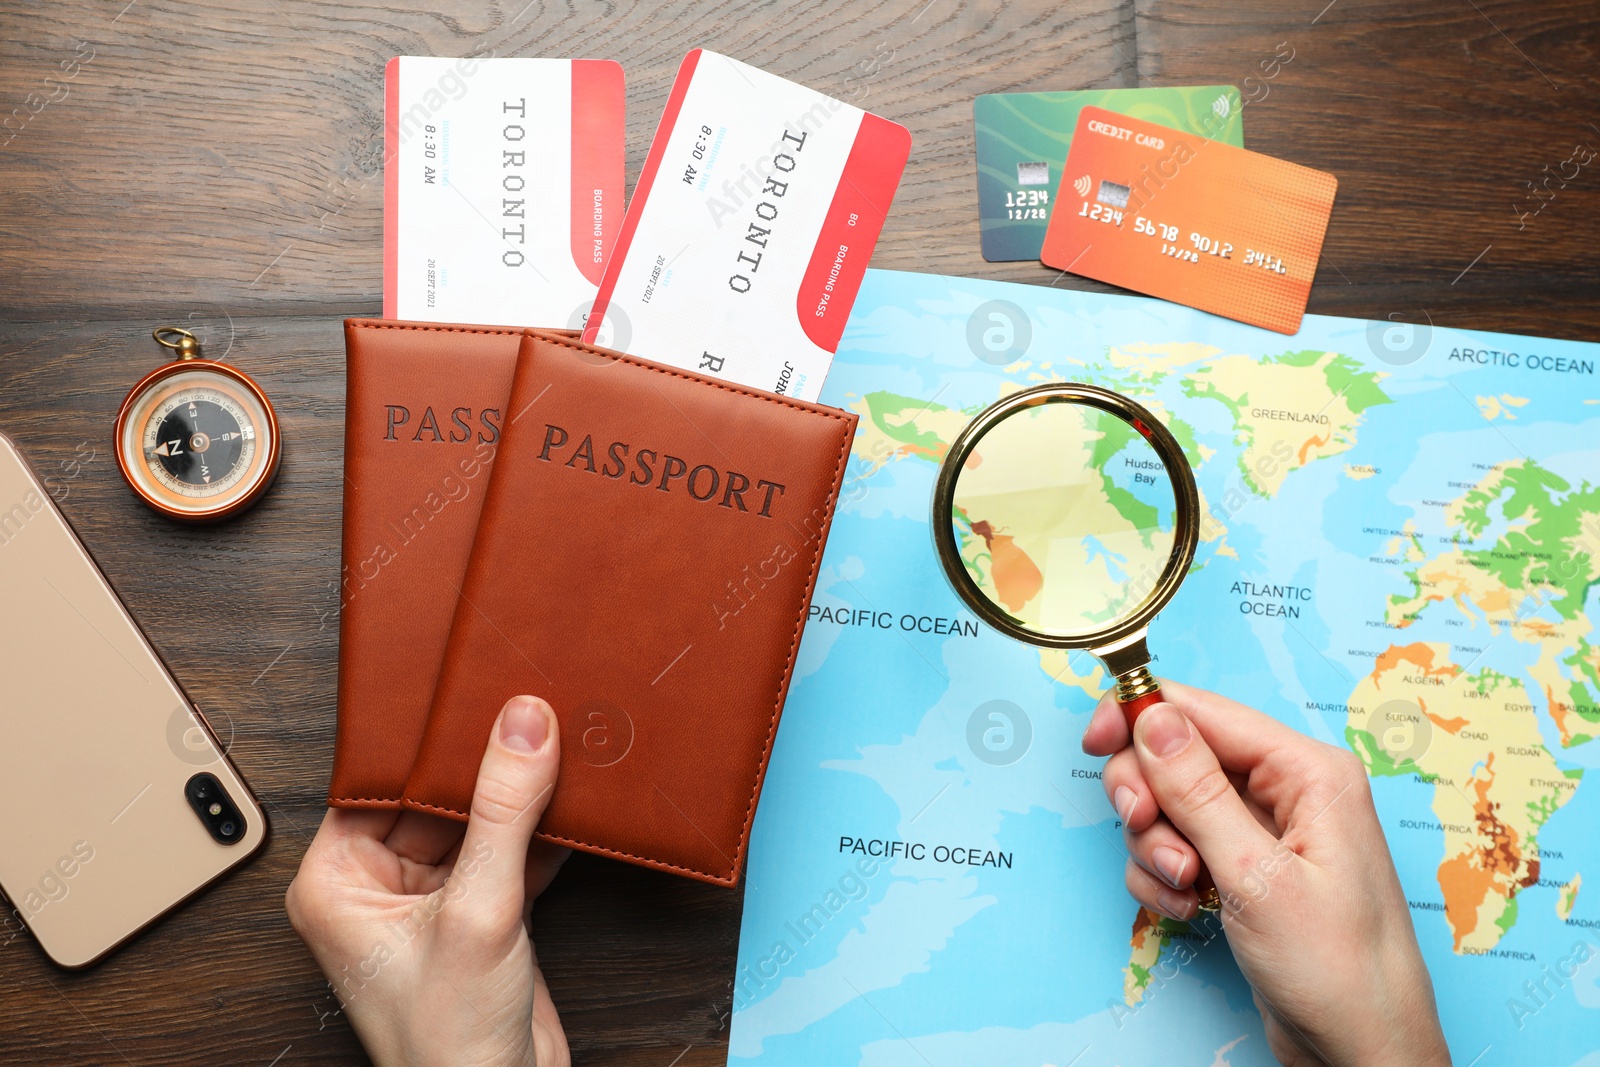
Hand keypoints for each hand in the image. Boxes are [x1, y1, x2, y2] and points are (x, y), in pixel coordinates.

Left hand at [287, 696, 569, 1066]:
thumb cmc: (448, 1043)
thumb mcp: (478, 909)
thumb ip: (503, 813)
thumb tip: (522, 726)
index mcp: (337, 881)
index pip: (379, 782)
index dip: (428, 740)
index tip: (474, 694)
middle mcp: (377, 886)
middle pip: (435, 797)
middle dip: (485, 765)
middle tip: (530, 713)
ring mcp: (432, 902)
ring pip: (479, 822)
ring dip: (521, 798)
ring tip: (560, 746)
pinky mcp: (483, 916)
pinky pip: (512, 851)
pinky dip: (544, 833)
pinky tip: (574, 803)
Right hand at [1082, 680, 1449, 1066]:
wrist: (1362, 1054)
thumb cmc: (1337, 971)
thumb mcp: (1255, 876)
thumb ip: (1197, 791)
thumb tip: (1152, 716)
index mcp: (1307, 771)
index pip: (1203, 711)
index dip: (1140, 716)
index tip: (1093, 741)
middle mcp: (1286, 791)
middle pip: (1177, 756)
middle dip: (1149, 799)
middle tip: (1145, 832)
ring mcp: (1263, 833)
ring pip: (1170, 806)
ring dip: (1157, 847)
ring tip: (1185, 888)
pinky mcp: (1244, 870)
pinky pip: (1177, 849)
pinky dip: (1165, 879)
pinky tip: (1188, 910)